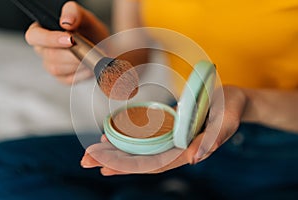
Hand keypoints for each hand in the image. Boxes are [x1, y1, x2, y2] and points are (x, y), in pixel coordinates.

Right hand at [25, 1, 108, 83]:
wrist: (103, 47)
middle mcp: (43, 49)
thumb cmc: (91, 31)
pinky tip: (89, 65)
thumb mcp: (85, 18)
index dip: (50, 39)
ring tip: (90, 56)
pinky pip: (68, 79)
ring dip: (77, 63)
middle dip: (72, 53)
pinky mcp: (62, 78)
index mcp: (42, 30)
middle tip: (88, 48)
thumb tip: (65, 21)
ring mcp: (51, 65)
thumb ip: (74, 13)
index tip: (70, 40)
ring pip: (57, 69)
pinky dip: (82, 73)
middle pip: (49, 55)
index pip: (34, 36)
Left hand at [80, 85, 247, 175]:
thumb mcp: (227, 119)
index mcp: (188, 150)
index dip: (128, 166)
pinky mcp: (169, 129)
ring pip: (141, 151)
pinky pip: (146, 138)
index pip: (154, 163)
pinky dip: (129, 139)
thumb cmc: (232, 107)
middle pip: (141, 160)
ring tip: (93, 152)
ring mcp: (171, 140)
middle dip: (113, 161)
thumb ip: (214, 139)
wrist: (232, 100)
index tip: (103, 166)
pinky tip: (114, 138)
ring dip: (117, 152)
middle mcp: (176, 149)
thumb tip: (194, 159)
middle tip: (85, 161)